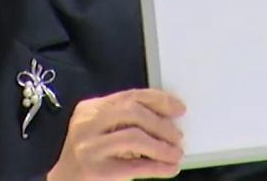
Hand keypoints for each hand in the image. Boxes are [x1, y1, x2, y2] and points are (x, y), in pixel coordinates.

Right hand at [47, 89, 185, 180]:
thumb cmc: (88, 155)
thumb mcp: (102, 130)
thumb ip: (126, 120)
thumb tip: (168, 119)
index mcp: (90, 108)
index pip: (130, 96)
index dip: (159, 100)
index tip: (179, 108)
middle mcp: (87, 123)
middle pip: (133, 113)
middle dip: (161, 124)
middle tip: (178, 136)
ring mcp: (89, 147)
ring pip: (134, 137)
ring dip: (162, 146)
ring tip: (175, 154)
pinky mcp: (95, 170)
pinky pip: (134, 165)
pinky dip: (157, 167)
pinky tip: (169, 168)